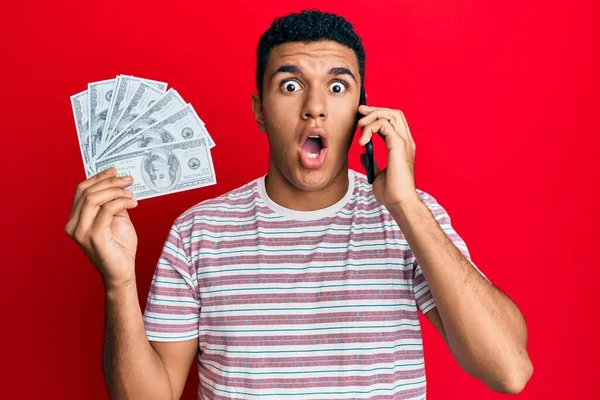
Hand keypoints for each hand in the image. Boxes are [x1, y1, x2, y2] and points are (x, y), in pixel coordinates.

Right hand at [65, 168, 138, 288]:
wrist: (122, 272)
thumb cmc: (119, 247)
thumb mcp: (115, 218)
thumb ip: (112, 202)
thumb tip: (117, 183)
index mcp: (75, 219)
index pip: (82, 190)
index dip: (98, 178)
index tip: (115, 171)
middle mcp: (73, 225)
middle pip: (87, 192)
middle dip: (109, 182)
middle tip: (128, 180)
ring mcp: (81, 232)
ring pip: (94, 198)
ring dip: (116, 191)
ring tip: (131, 194)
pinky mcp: (94, 237)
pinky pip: (107, 210)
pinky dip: (121, 202)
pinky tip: (133, 203)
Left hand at [357, 105, 418, 208]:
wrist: (399, 203)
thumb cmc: (391, 193)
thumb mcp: (378, 174)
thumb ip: (373, 162)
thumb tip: (363, 155)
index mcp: (403, 147)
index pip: (394, 121)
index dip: (378, 115)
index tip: (362, 117)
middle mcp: (406, 141)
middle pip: (394, 113)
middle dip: (375, 109)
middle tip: (360, 112)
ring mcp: (404, 142)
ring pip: (390, 115)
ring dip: (372, 116)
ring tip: (360, 126)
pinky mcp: (398, 145)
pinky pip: (384, 125)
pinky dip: (370, 127)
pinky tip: (362, 140)